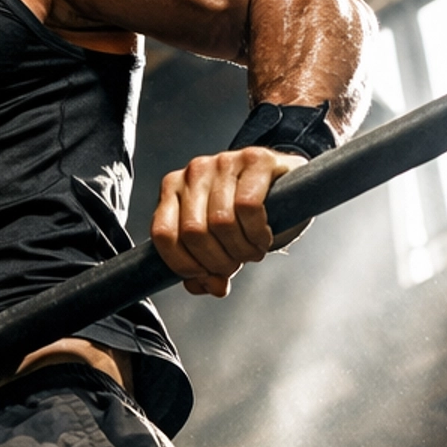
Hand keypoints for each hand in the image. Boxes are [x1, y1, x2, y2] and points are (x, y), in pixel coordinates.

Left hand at [151, 145, 305, 296]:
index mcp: (173, 190)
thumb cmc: (243, 214)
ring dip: (241, 250)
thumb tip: (210, 287)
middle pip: (194, 232)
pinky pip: (247, 206)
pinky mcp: (254, 159)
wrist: (282, 182)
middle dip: (218, 261)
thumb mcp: (218, 243)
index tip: (205, 274)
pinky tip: (263, 237)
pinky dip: (257, 232)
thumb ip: (206, 269)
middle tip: (236, 264)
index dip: (183, 264)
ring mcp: (222, 162)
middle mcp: (193, 172)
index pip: (163, 235)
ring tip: (253, 252)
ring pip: (221, 222)